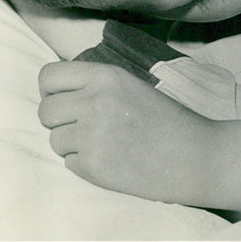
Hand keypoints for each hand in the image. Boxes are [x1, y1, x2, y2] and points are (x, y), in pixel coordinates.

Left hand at [38, 60, 215, 204]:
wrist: (194, 156)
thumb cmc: (168, 120)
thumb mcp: (132, 85)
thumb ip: (96, 84)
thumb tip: (56, 91)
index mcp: (106, 76)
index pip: (49, 76)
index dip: (51, 89)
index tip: (62, 98)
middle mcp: (94, 101)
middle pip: (45, 111)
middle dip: (59, 120)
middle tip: (85, 126)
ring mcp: (91, 135)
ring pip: (54, 139)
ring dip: (72, 144)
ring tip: (105, 144)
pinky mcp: (92, 165)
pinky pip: (68, 163)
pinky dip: (85, 164)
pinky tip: (112, 159)